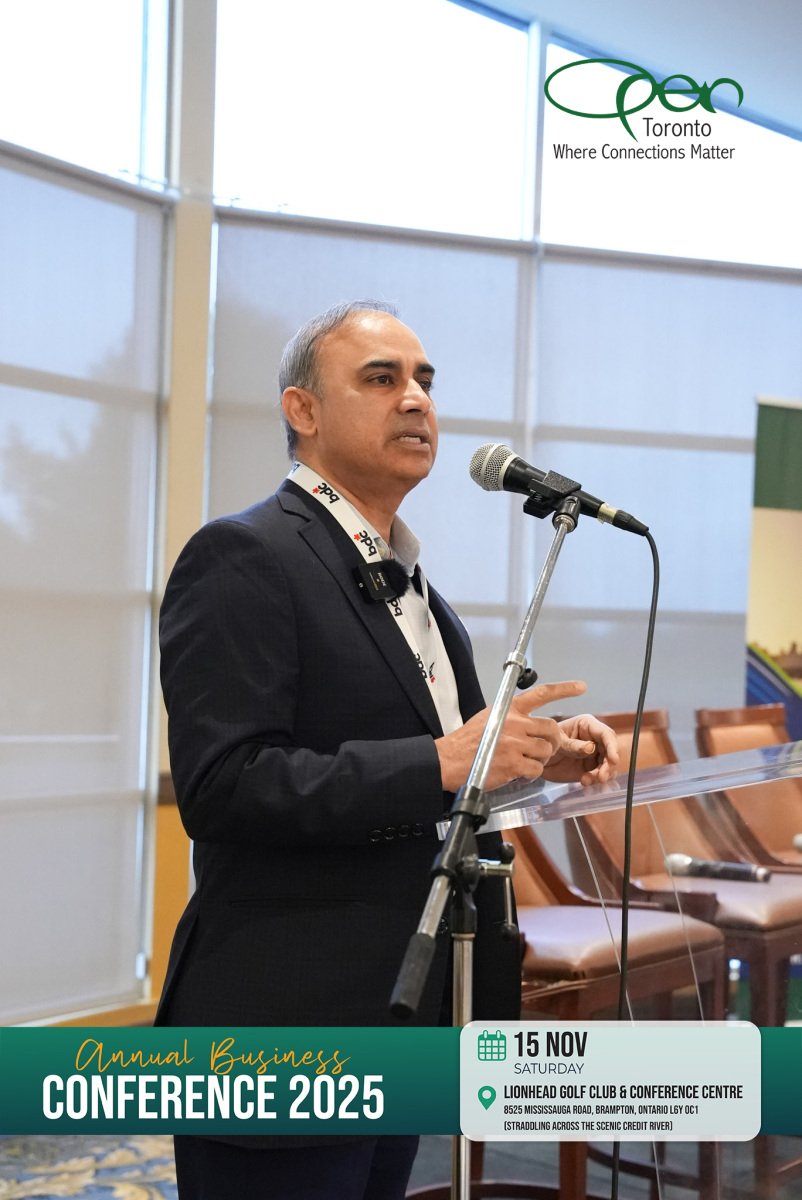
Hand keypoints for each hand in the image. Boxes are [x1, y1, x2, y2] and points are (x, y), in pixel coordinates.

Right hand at [434, 680, 588, 792]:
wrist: (450, 760)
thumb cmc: (467, 741)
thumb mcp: (489, 717)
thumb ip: (511, 716)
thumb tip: (529, 722)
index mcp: (509, 709)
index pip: (542, 694)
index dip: (564, 689)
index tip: (581, 687)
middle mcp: (515, 723)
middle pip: (551, 729)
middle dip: (552, 741)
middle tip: (545, 748)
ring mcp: (515, 744)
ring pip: (546, 751)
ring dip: (541, 759)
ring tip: (526, 761)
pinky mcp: (513, 764)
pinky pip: (536, 769)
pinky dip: (531, 773)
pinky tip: (518, 772)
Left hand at [542, 713, 619, 785]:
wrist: (535, 759)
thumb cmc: (544, 742)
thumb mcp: (557, 742)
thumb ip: (573, 745)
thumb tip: (591, 747)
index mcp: (587, 725)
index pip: (606, 734)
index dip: (612, 746)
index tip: (614, 760)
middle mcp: (594, 738)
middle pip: (610, 751)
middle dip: (608, 765)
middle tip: (601, 777)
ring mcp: (594, 754)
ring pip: (608, 765)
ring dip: (601, 775)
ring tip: (587, 780)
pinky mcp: (590, 768)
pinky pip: (600, 775)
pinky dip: (595, 780)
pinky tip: (585, 781)